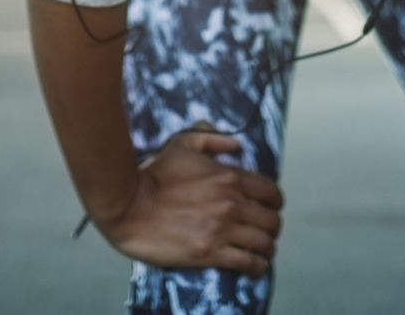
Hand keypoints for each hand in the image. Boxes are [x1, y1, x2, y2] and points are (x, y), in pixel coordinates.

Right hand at [99, 122, 284, 275]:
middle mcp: (231, 204)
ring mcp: (222, 230)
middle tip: (264, 231)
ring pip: (264, 243)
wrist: (130, 207)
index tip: (269, 208)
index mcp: (230, 177)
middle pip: (272, 221)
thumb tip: (237, 144)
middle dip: (272, 227)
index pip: (271, 193)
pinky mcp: (210, 253)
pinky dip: (256, 266)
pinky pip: (248, 263)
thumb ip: (212, 139)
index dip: (274, 202)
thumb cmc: (155, 175)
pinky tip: (255, 265)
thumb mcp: (182, 145)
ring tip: (262, 251)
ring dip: (266, 248)